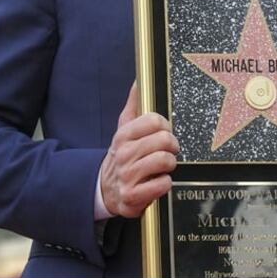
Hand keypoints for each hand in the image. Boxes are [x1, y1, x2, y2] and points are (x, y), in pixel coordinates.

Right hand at [99, 83, 177, 217]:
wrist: (104, 190)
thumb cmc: (123, 156)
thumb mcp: (124, 130)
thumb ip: (134, 105)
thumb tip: (138, 80)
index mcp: (123, 136)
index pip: (155, 120)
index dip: (165, 127)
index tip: (162, 133)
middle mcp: (123, 154)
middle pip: (165, 140)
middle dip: (171, 146)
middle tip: (166, 151)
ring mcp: (127, 176)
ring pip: (166, 161)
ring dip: (169, 165)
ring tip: (160, 167)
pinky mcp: (132, 196)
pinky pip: (164, 184)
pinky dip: (165, 184)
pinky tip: (156, 182)